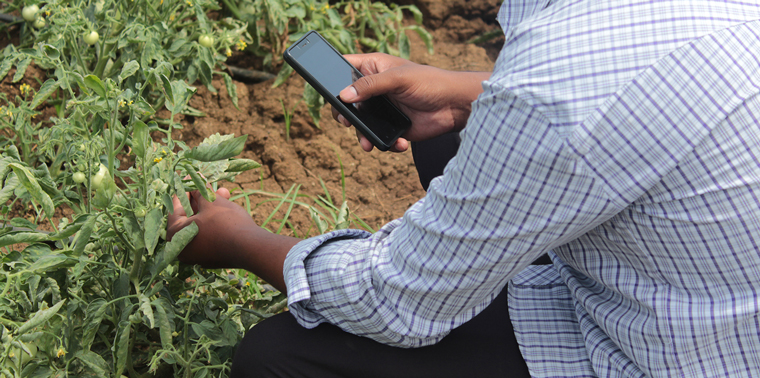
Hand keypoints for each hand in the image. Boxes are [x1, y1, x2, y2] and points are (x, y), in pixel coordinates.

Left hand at [166, 188, 299, 291]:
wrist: (250, 248)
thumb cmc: (225, 222)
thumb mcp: (211, 202)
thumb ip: (199, 189)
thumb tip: (194, 178)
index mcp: (176, 235)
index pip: (175, 209)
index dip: (183, 192)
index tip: (188, 181)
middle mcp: (183, 248)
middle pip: (189, 217)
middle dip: (201, 199)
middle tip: (208, 186)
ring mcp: (198, 255)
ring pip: (201, 225)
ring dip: (211, 209)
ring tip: (225, 194)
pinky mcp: (212, 257)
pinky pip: (209, 236)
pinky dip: (214, 223)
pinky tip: (227, 210)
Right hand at [332, 53, 490, 151]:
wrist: (455, 107)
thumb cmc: (430, 82)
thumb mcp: (398, 79)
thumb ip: (370, 85)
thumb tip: (344, 95)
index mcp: (373, 68)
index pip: (344, 67)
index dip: (331, 75)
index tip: (325, 89)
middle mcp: (374, 89)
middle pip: (347, 101)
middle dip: (344, 115)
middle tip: (346, 122)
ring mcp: (382, 109)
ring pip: (360, 124)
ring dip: (362, 135)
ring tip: (367, 144)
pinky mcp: (392, 127)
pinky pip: (379, 137)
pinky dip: (385, 143)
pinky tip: (398, 143)